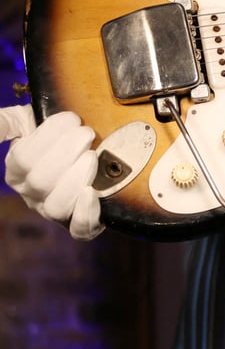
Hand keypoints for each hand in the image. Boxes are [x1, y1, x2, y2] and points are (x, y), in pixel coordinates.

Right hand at [3, 107, 104, 239]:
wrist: (87, 152)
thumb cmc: (55, 136)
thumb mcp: (25, 122)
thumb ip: (4, 123)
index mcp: (16, 171)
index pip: (23, 158)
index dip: (49, 137)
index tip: (72, 118)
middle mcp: (31, 194)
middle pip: (40, 182)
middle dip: (66, 154)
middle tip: (87, 134)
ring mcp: (53, 211)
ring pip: (56, 207)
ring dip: (75, 180)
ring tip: (92, 156)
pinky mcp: (79, 223)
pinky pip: (79, 230)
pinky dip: (85, 213)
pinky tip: (92, 192)